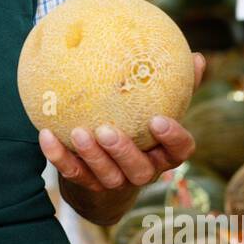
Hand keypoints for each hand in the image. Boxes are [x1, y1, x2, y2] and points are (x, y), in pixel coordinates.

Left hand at [41, 52, 205, 220]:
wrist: (105, 176)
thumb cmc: (139, 132)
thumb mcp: (158, 111)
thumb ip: (176, 89)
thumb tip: (198, 57)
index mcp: (163, 154)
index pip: (180, 150)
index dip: (172, 138)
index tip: (158, 119)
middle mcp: (143, 172)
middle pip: (139, 169)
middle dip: (123, 151)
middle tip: (106, 130)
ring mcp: (115, 182)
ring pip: (106, 175)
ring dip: (91, 156)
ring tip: (78, 133)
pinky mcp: (87, 186)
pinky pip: (72, 172)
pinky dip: (58, 156)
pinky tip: (45, 135)